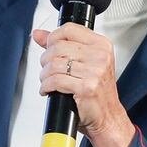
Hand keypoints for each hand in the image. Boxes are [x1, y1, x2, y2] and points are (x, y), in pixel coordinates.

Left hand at [32, 23, 134, 146]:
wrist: (108, 117)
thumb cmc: (97, 91)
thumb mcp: (84, 62)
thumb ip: (61, 45)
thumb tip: (38, 34)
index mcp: (101, 45)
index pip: (68, 29)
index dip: (53, 38)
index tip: (49, 47)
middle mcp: (100, 56)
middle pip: (58, 47)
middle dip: (46, 59)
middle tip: (47, 69)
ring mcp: (94, 71)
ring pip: (54, 64)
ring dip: (44, 75)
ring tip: (47, 81)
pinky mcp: (86, 87)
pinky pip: (55, 80)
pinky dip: (46, 86)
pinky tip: (48, 89)